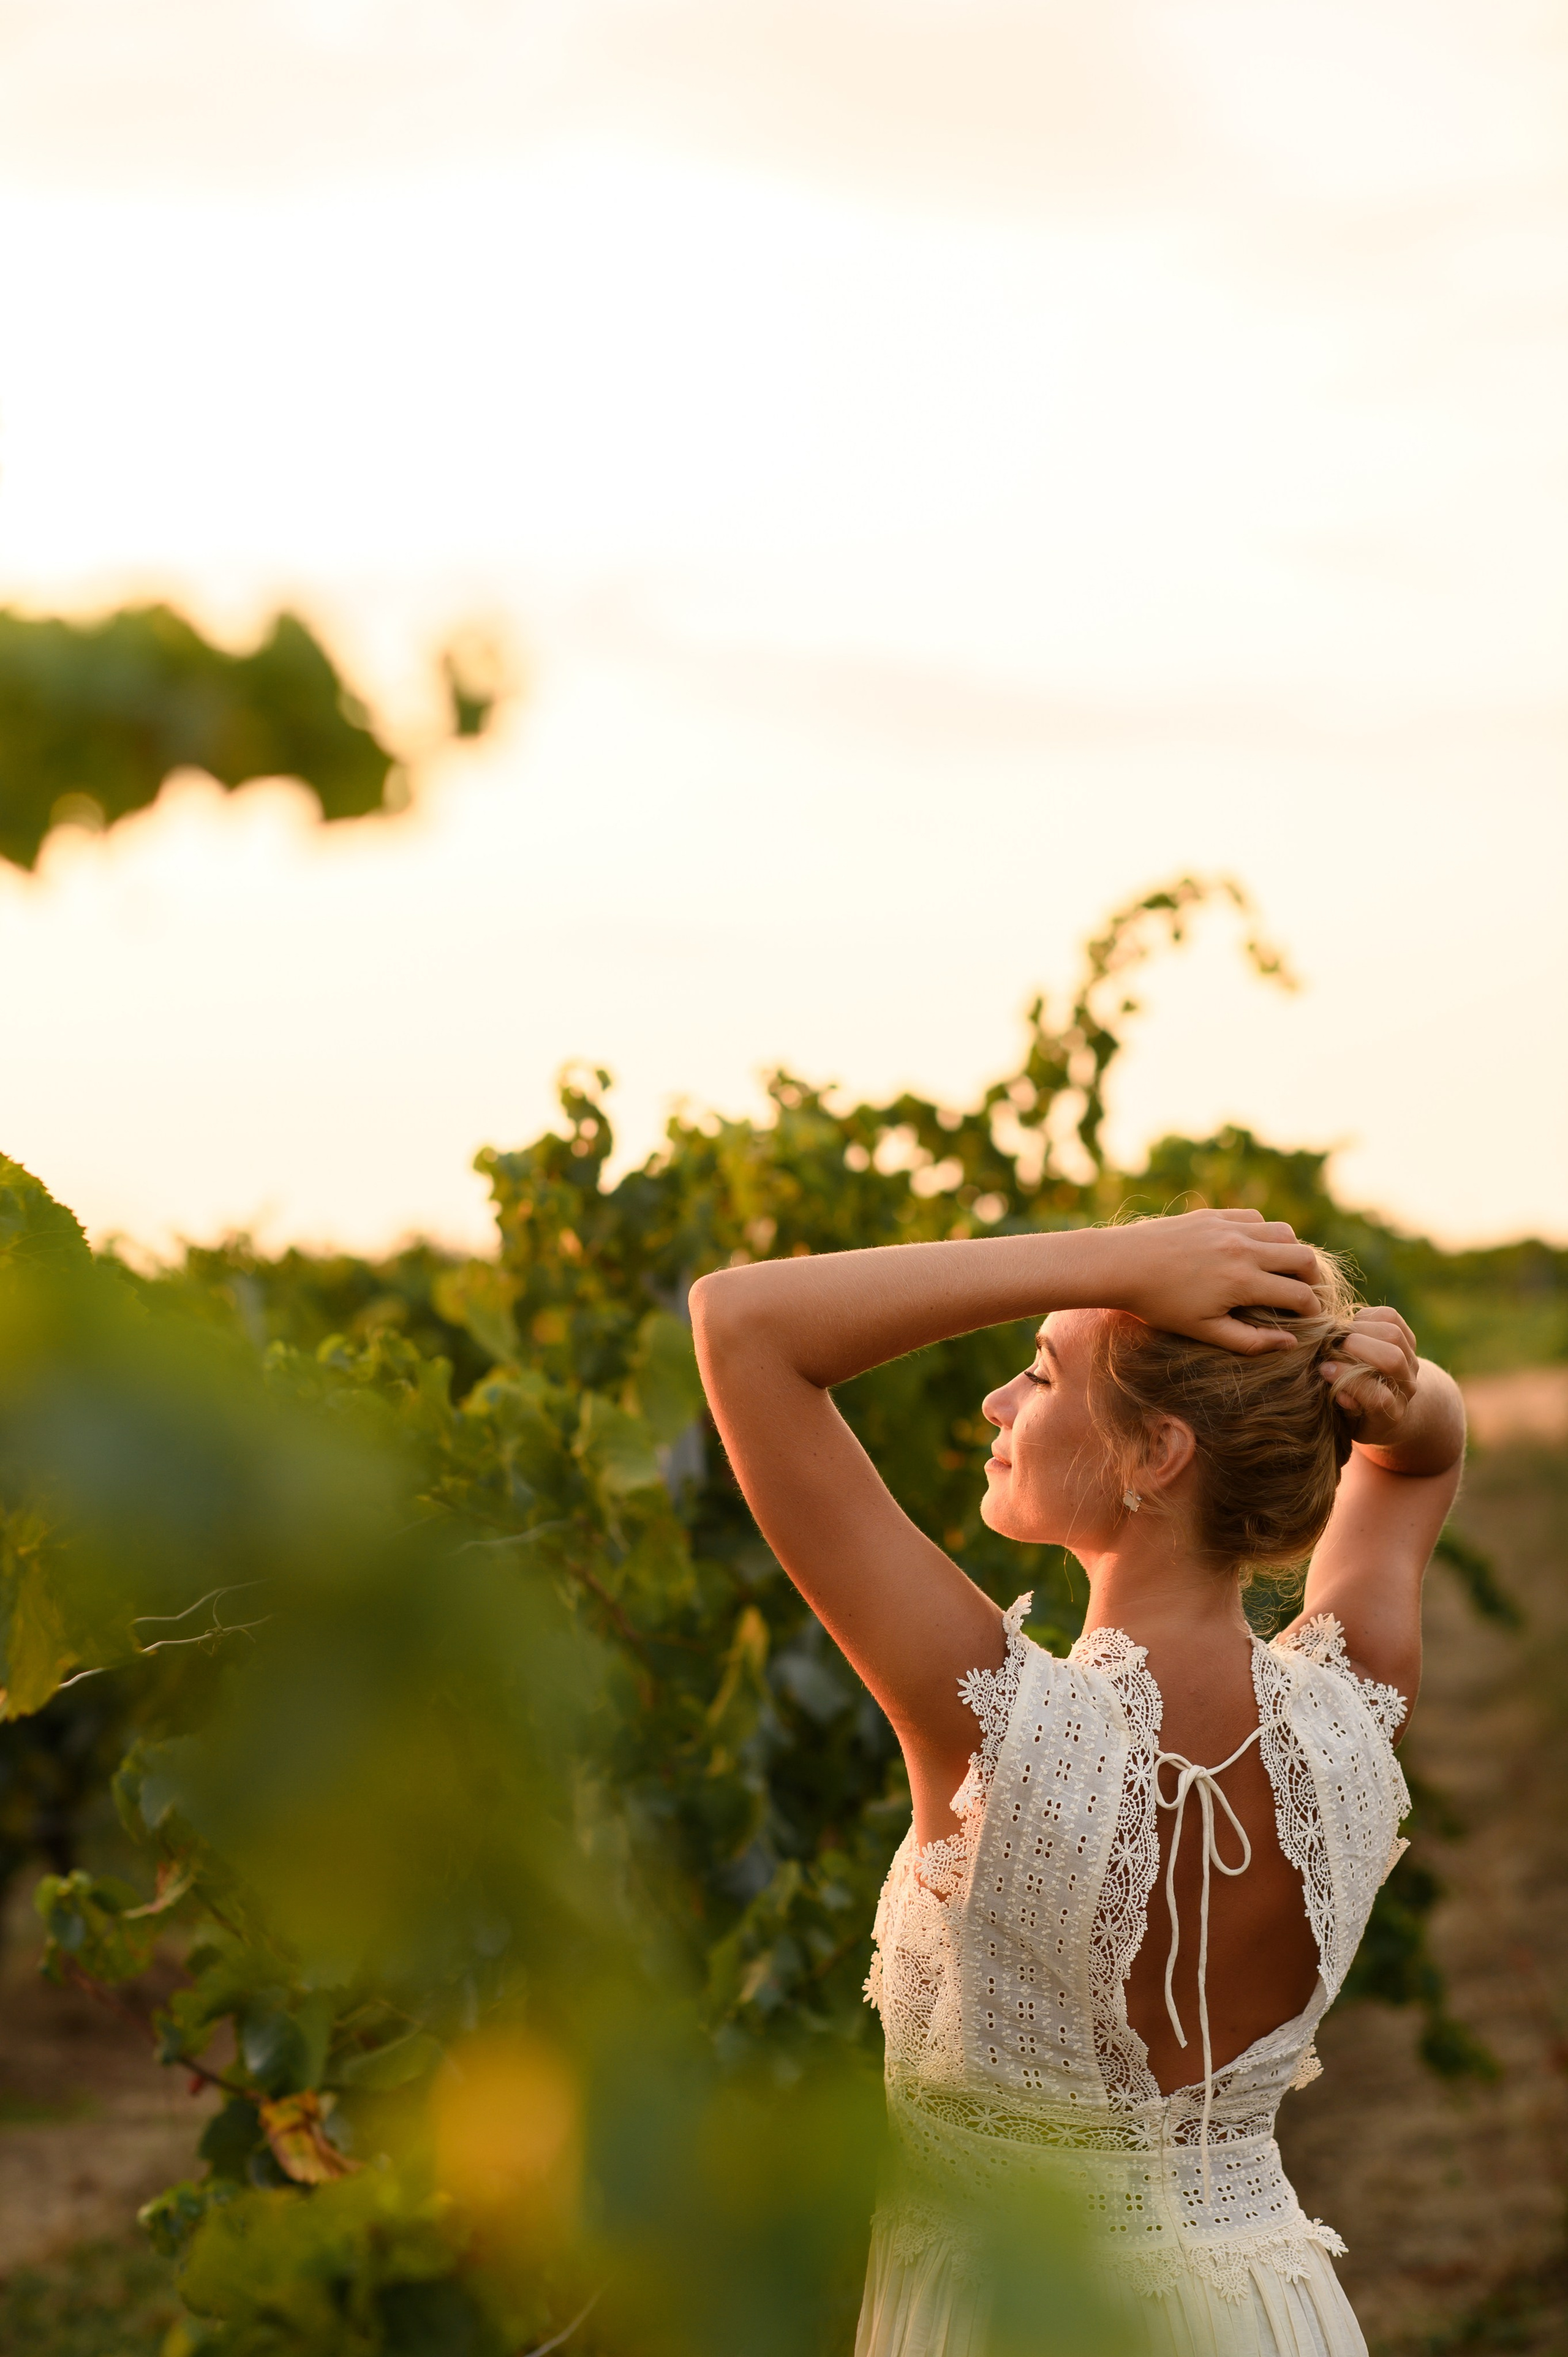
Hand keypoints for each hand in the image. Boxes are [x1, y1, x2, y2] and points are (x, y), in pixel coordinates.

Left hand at [1098, 1207, 1322, 1354]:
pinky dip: (1265, 1232)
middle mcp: (1243, 1248)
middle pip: (1303, 1257)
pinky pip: (1255, 1217)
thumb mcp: (1204, 1331)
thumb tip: (1290, 1342)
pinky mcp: (1214, 1214)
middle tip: (1304, 1293)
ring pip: (1284, 1232)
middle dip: (1312, 1278)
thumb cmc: (1159, 1305)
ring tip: (1283, 1270)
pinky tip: (1253, 1248)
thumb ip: (1250, 1340)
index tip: (1310, 1318)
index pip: (1299, 1294)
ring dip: (1292, 1251)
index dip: (1312, 1309)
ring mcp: (1229, 1226)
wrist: (1121, 1264)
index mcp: (1243, 1281)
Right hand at [1319, 1306, 1419, 1445]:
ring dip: (1360, 1328)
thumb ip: (1343, 1409)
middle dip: (1355, 1346)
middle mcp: (1406, 1386)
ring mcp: (1411, 1362)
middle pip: (1392, 1358)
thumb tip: (1341, 1393)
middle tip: (1332, 1347)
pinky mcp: (1409, 1340)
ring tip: (1342, 1335)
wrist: (1386, 1403)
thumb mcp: (1347, 1421)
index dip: (1350, 1380)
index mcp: (1391, 1413)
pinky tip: (1353, 1325)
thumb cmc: (1356, 1414)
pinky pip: (1391, 1317)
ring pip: (1393, 1333)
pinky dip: (1367, 1315)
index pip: (1378, 1397)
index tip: (1325, 1369)